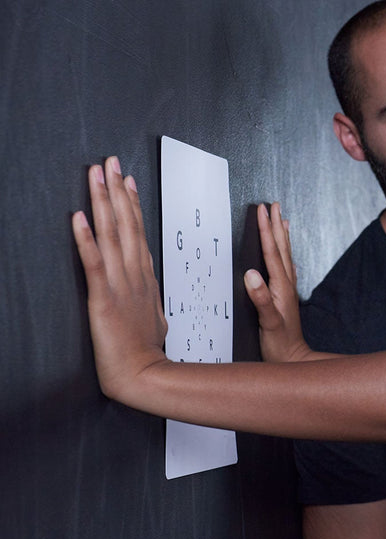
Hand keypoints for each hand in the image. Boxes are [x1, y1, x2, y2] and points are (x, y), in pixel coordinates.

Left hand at [71, 157, 169, 400]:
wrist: (144, 375)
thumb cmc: (147, 352)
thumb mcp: (153, 319)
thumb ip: (149, 300)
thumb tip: (150, 295)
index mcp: (145, 278)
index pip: (138, 232)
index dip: (132, 203)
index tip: (128, 180)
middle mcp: (135, 274)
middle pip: (127, 224)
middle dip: (117, 190)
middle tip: (111, 162)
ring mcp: (121, 283)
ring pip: (112, 235)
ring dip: (104, 203)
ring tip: (97, 176)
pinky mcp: (103, 297)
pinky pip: (94, 263)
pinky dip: (86, 239)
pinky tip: (79, 218)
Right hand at [243, 202, 312, 362]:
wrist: (294, 360)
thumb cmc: (280, 345)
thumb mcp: (268, 322)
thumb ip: (260, 299)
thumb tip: (251, 274)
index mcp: (280, 287)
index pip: (272, 252)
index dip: (267, 230)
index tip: (263, 210)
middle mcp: (286, 285)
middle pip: (281, 248)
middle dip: (276, 224)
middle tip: (273, 204)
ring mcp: (287, 290)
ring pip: (284, 255)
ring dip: (282, 235)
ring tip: (282, 218)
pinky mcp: (285, 297)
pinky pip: (285, 267)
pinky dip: (284, 254)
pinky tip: (285, 253)